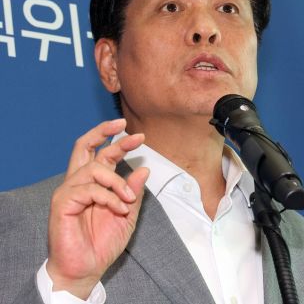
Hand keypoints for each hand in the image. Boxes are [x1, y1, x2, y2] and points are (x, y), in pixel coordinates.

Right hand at [46, 119, 149, 298]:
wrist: (86, 268)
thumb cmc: (103, 242)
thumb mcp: (127, 215)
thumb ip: (134, 193)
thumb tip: (144, 170)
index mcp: (93, 183)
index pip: (102, 153)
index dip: (118, 141)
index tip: (140, 136)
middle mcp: (78, 182)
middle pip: (84, 146)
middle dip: (105, 133)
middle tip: (129, 131)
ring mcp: (69, 191)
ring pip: (94, 168)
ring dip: (117, 182)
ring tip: (128, 200)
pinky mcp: (63, 203)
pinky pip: (90, 190)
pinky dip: (109, 197)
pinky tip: (119, 209)